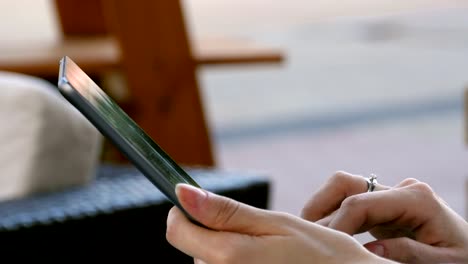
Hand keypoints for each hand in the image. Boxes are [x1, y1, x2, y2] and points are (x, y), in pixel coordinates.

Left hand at [166, 183, 393, 263]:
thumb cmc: (320, 254)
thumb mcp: (276, 223)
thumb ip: (225, 211)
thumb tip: (182, 192)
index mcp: (229, 257)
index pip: (176, 231)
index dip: (184, 213)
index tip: (201, 206)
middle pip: (193, 249)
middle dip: (215, 235)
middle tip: (257, 236)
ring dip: (226, 254)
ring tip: (265, 253)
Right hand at [301, 171, 467, 263]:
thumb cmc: (465, 257)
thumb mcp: (445, 262)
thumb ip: (409, 253)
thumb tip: (370, 249)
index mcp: (416, 198)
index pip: (359, 202)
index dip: (336, 224)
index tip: (325, 249)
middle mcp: (399, 190)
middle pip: (345, 184)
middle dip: (319, 207)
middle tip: (305, 233)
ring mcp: (390, 195)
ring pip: (342, 190)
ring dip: (322, 209)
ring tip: (311, 234)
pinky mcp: (384, 206)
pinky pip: (350, 204)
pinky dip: (333, 217)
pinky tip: (327, 236)